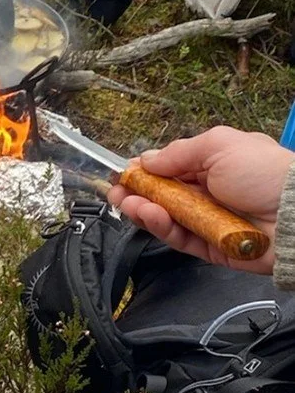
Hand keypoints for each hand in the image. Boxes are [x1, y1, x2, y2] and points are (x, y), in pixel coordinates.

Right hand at [107, 126, 292, 272]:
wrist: (294, 215)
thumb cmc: (264, 173)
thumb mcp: (219, 145)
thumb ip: (179, 152)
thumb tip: (148, 159)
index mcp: (215, 166)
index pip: (171, 169)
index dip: (146, 171)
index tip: (124, 173)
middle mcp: (210, 194)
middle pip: (164, 195)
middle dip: (137, 193)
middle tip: (116, 192)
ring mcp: (209, 221)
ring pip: (167, 219)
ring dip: (143, 210)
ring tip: (129, 204)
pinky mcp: (210, 248)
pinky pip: (179, 239)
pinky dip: (161, 228)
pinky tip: (148, 215)